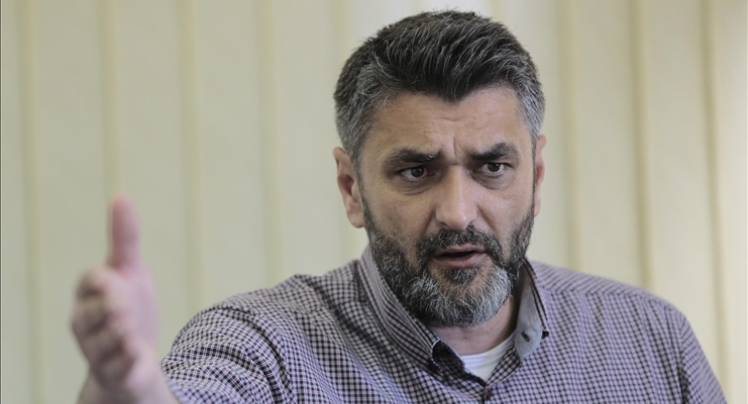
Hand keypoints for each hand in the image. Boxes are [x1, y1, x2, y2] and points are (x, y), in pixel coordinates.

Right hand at [71, 197, 174, 403]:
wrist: (134, 358)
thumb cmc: (128, 308)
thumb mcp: (130, 271)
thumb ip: (124, 238)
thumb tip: (120, 196)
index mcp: (90, 296)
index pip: (90, 281)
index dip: (101, 281)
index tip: (114, 278)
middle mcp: (87, 324)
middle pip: (92, 312)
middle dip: (110, 309)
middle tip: (123, 308)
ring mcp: (99, 351)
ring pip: (103, 343)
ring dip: (118, 337)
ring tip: (132, 337)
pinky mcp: (116, 373)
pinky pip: (119, 369)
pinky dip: (128, 363)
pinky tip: (139, 358)